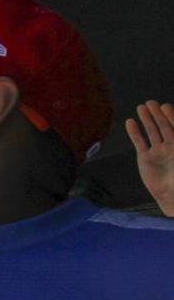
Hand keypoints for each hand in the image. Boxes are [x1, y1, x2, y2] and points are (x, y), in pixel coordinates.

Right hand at [125, 100, 173, 215]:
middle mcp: (169, 147)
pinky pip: (139, 142)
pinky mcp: (145, 158)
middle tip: (151, 103)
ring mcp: (157, 152)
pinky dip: (134, 132)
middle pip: (163, 127)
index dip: (171, 116)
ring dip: (146, 120)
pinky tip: (130, 122)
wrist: (171, 197)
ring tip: (141, 107)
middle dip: (157, 114)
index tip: (165, 106)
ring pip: (151, 132)